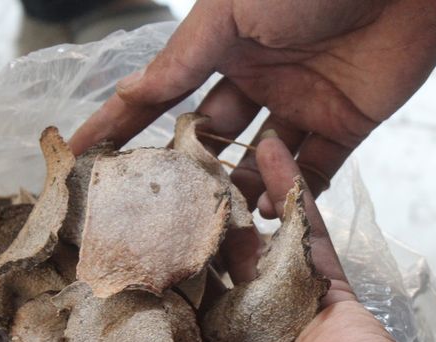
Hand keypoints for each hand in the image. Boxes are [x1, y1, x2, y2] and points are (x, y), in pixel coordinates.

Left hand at [41, 135, 408, 341]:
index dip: (131, 276)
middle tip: (153, 183)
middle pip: (205, 270)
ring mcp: (284, 308)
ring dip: (234, 203)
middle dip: (180, 229)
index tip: (102, 234)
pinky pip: (308, 234)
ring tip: (204, 157)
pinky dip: (294, 193)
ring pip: (253, 244)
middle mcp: (239, 337)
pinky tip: (271, 151)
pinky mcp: (324, 288)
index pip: (157, 313)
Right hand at [69, 0, 435, 216]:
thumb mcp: (232, 12)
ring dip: (241, 192)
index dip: (125, 125)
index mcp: (224, 45)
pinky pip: (316, 168)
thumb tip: (129, 91)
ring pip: (263, 161)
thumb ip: (185, 57)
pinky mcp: (347, 123)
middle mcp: (259, 78)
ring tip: (216, 228)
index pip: (165, 92)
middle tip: (162, 214)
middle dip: (190, 173)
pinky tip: (269, 213)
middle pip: (215, 136)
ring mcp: (303, 104)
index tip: (87, 159)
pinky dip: (293, 192)